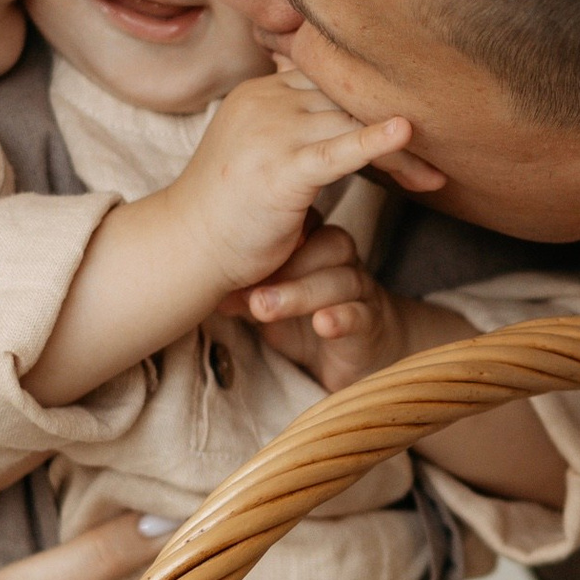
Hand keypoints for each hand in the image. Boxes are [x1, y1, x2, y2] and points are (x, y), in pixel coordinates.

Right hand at [179, 70, 413, 303]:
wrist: (187, 249)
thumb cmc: (231, 211)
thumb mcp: (266, 153)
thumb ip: (302, 129)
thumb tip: (347, 119)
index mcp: (264, 91)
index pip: (335, 78)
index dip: (376, 101)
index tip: (419, 129)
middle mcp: (266, 101)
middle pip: (350, 98)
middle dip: (398, 125)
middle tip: (444, 155)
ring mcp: (271, 132)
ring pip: (352, 123)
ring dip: (402, 153)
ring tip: (436, 178)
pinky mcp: (279, 170)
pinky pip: (337, 150)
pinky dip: (375, 140)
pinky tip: (406, 132)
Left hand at [239, 224, 409, 385]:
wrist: (364, 352)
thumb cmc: (311, 319)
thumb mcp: (273, 302)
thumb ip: (245, 292)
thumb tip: (207, 289)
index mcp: (318, 246)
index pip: (302, 226)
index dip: (270, 238)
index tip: (232, 256)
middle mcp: (343, 262)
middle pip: (326, 246)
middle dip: (282, 265)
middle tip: (246, 287)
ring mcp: (361, 292)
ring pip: (340, 280)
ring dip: (300, 293)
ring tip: (262, 307)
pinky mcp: (371, 325)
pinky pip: (361, 315)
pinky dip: (342, 318)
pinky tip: (322, 324)